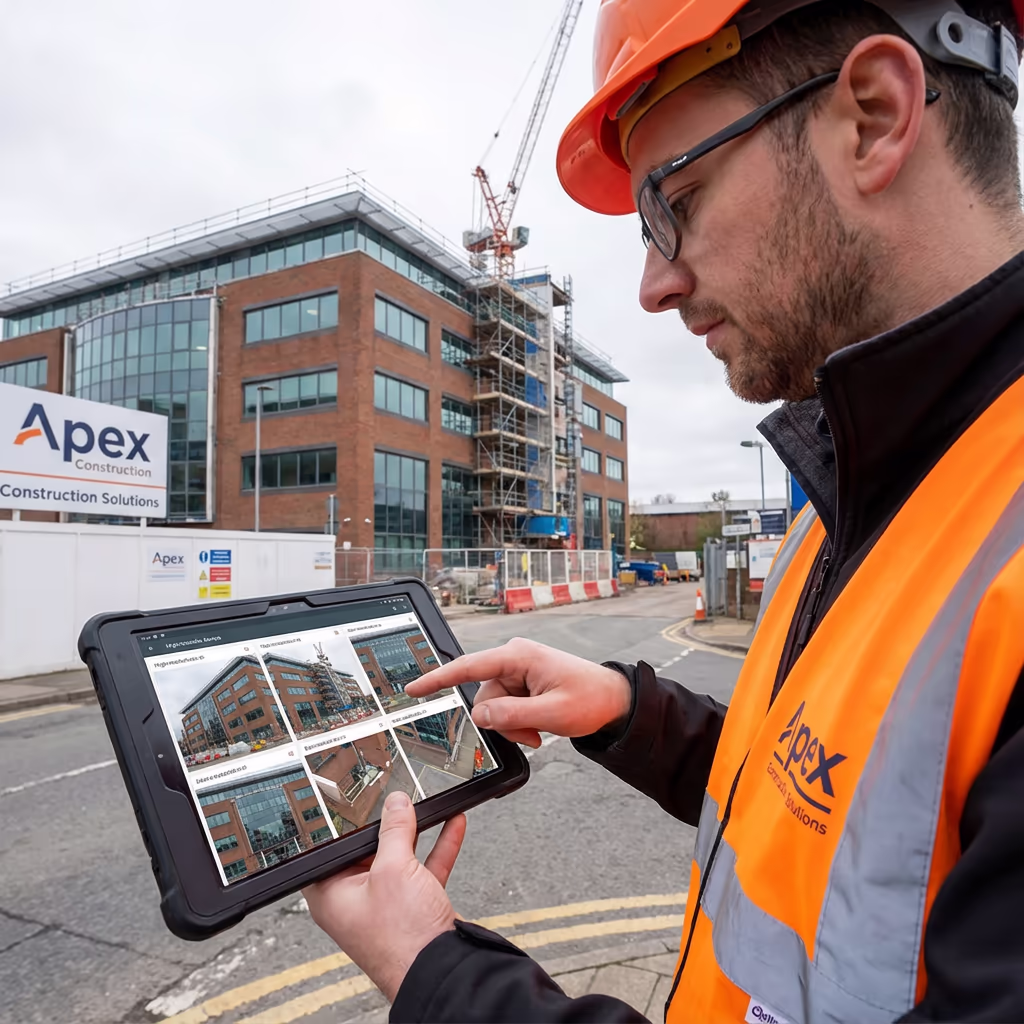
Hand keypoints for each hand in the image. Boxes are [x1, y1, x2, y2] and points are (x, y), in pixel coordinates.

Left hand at [304, 790, 465, 1002]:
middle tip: (401, 801)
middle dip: (390, 825)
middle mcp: (356, 901)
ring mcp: (386, 906)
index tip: (362, 803)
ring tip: (428, 807)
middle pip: (369, 851)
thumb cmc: (402, 939)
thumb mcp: (394, 869)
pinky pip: (422, 871)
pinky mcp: (413, 909)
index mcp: (333, 894)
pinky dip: (437, 849)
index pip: (331, 849)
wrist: (441, 972)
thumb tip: (395, 804)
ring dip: (418, 834)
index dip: (346, 825)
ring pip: (400, 859)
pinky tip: (452, 826)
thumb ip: (394, 830)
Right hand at [405, 637, 631, 747]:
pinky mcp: (523, 683)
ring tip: (539, 732)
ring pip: (494, 707)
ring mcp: (518, 671)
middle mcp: (514, 659)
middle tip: (532, 735)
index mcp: (518, 656)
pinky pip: (506, 708)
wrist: (614, 701)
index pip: (468, 667)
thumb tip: (480, 715)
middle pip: (484, 697)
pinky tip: (539, 727)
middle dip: (503, 722)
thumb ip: (511, 715)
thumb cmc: (590, 699)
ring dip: (513, 725)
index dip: (438, 679)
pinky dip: (519, 722)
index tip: (412, 687)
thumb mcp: (551, 713)